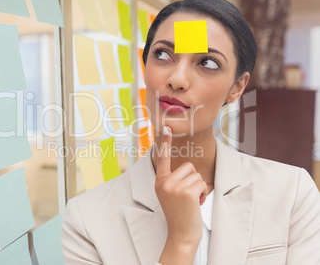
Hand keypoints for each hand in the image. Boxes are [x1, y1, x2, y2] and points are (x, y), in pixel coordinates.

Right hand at [155, 126, 207, 262]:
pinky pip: (202, 184)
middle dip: (193, 180)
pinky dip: (203, 194)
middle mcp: (164, 182)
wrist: (181, 234)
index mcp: (159, 181)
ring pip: (197, 175)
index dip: (165, 143)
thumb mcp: (170, 195)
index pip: (162, 159)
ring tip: (192, 201)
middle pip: (188, 166)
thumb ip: (173, 180)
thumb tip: (187, 169)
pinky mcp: (186, 192)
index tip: (166, 128)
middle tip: (188, 196)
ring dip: (199, 188)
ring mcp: (174, 187)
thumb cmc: (179, 214)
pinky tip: (197, 204)